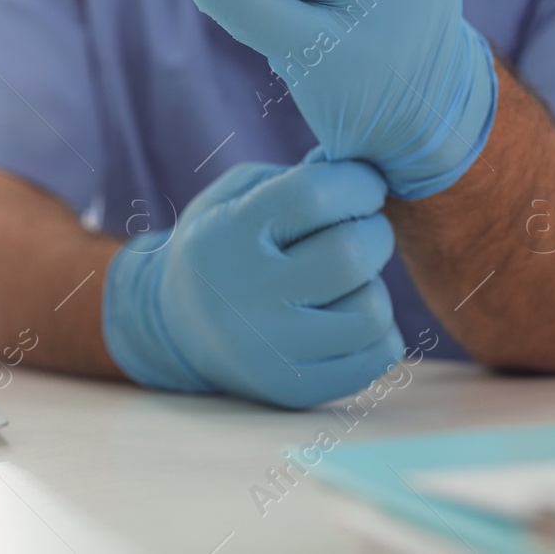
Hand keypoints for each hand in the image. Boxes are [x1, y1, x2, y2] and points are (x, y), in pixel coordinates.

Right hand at [103, 157, 402, 407]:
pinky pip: (378, 357)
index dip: (357, 182)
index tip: (362, 186)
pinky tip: (346, 315)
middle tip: (358, 231)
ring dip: (371, 286)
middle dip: (372, 232)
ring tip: (345, 280)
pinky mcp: (293, 387)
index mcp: (228, 234)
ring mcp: (269, 348)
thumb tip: (362, 166)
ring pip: (372, 310)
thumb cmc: (222, 246)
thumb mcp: (235, 197)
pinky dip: (377, 331)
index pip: (315, 194)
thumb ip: (296, 176)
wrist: (177, 327)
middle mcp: (246, 293)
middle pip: (352, 254)